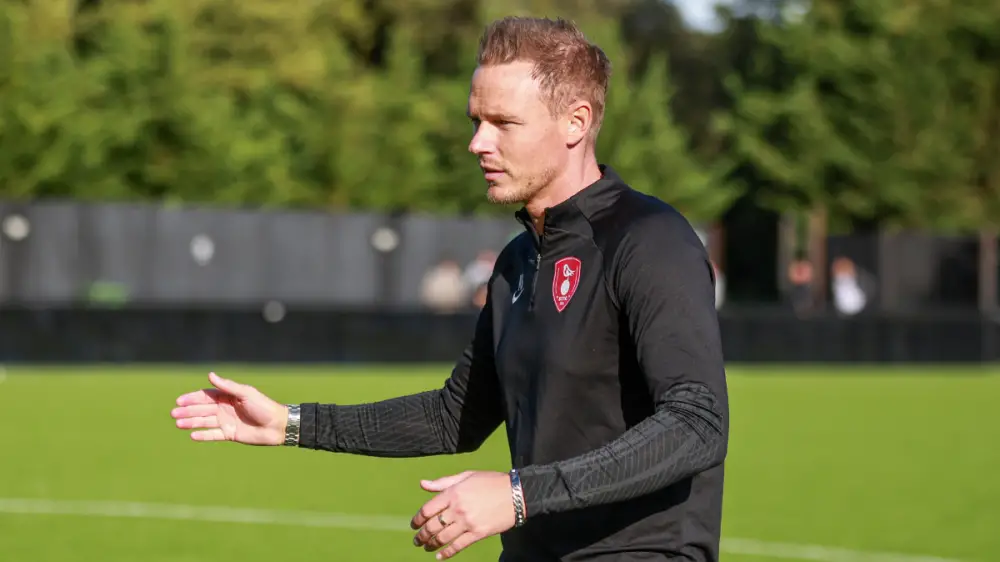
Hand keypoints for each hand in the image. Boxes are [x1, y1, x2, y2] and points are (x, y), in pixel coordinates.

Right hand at [171, 372, 287, 445]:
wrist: (277, 425)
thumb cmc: (263, 406)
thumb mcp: (245, 393)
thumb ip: (227, 386)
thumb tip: (210, 375)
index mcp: (228, 397)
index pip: (206, 397)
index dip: (192, 398)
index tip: (179, 401)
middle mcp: (225, 408)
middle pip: (202, 409)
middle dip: (188, 411)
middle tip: (173, 413)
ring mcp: (227, 422)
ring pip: (205, 422)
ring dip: (191, 422)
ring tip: (178, 424)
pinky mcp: (230, 434)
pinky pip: (213, 435)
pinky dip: (203, 435)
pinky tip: (192, 435)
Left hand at [411, 471, 516, 559]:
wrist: (516, 494)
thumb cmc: (491, 482)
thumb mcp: (466, 476)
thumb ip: (443, 482)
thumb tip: (422, 484)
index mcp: (453, 493)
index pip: (428, 509)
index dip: (417, 519)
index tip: (414, 525)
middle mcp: (458, 508)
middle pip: (432, 525)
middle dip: (422, 535)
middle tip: (417, 540)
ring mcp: (467, 522)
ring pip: (443, 537)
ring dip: (431, 544)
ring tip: (426, 548)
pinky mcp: (478, 533)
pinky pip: (458, 546)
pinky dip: (447, 553)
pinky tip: (439, 556)